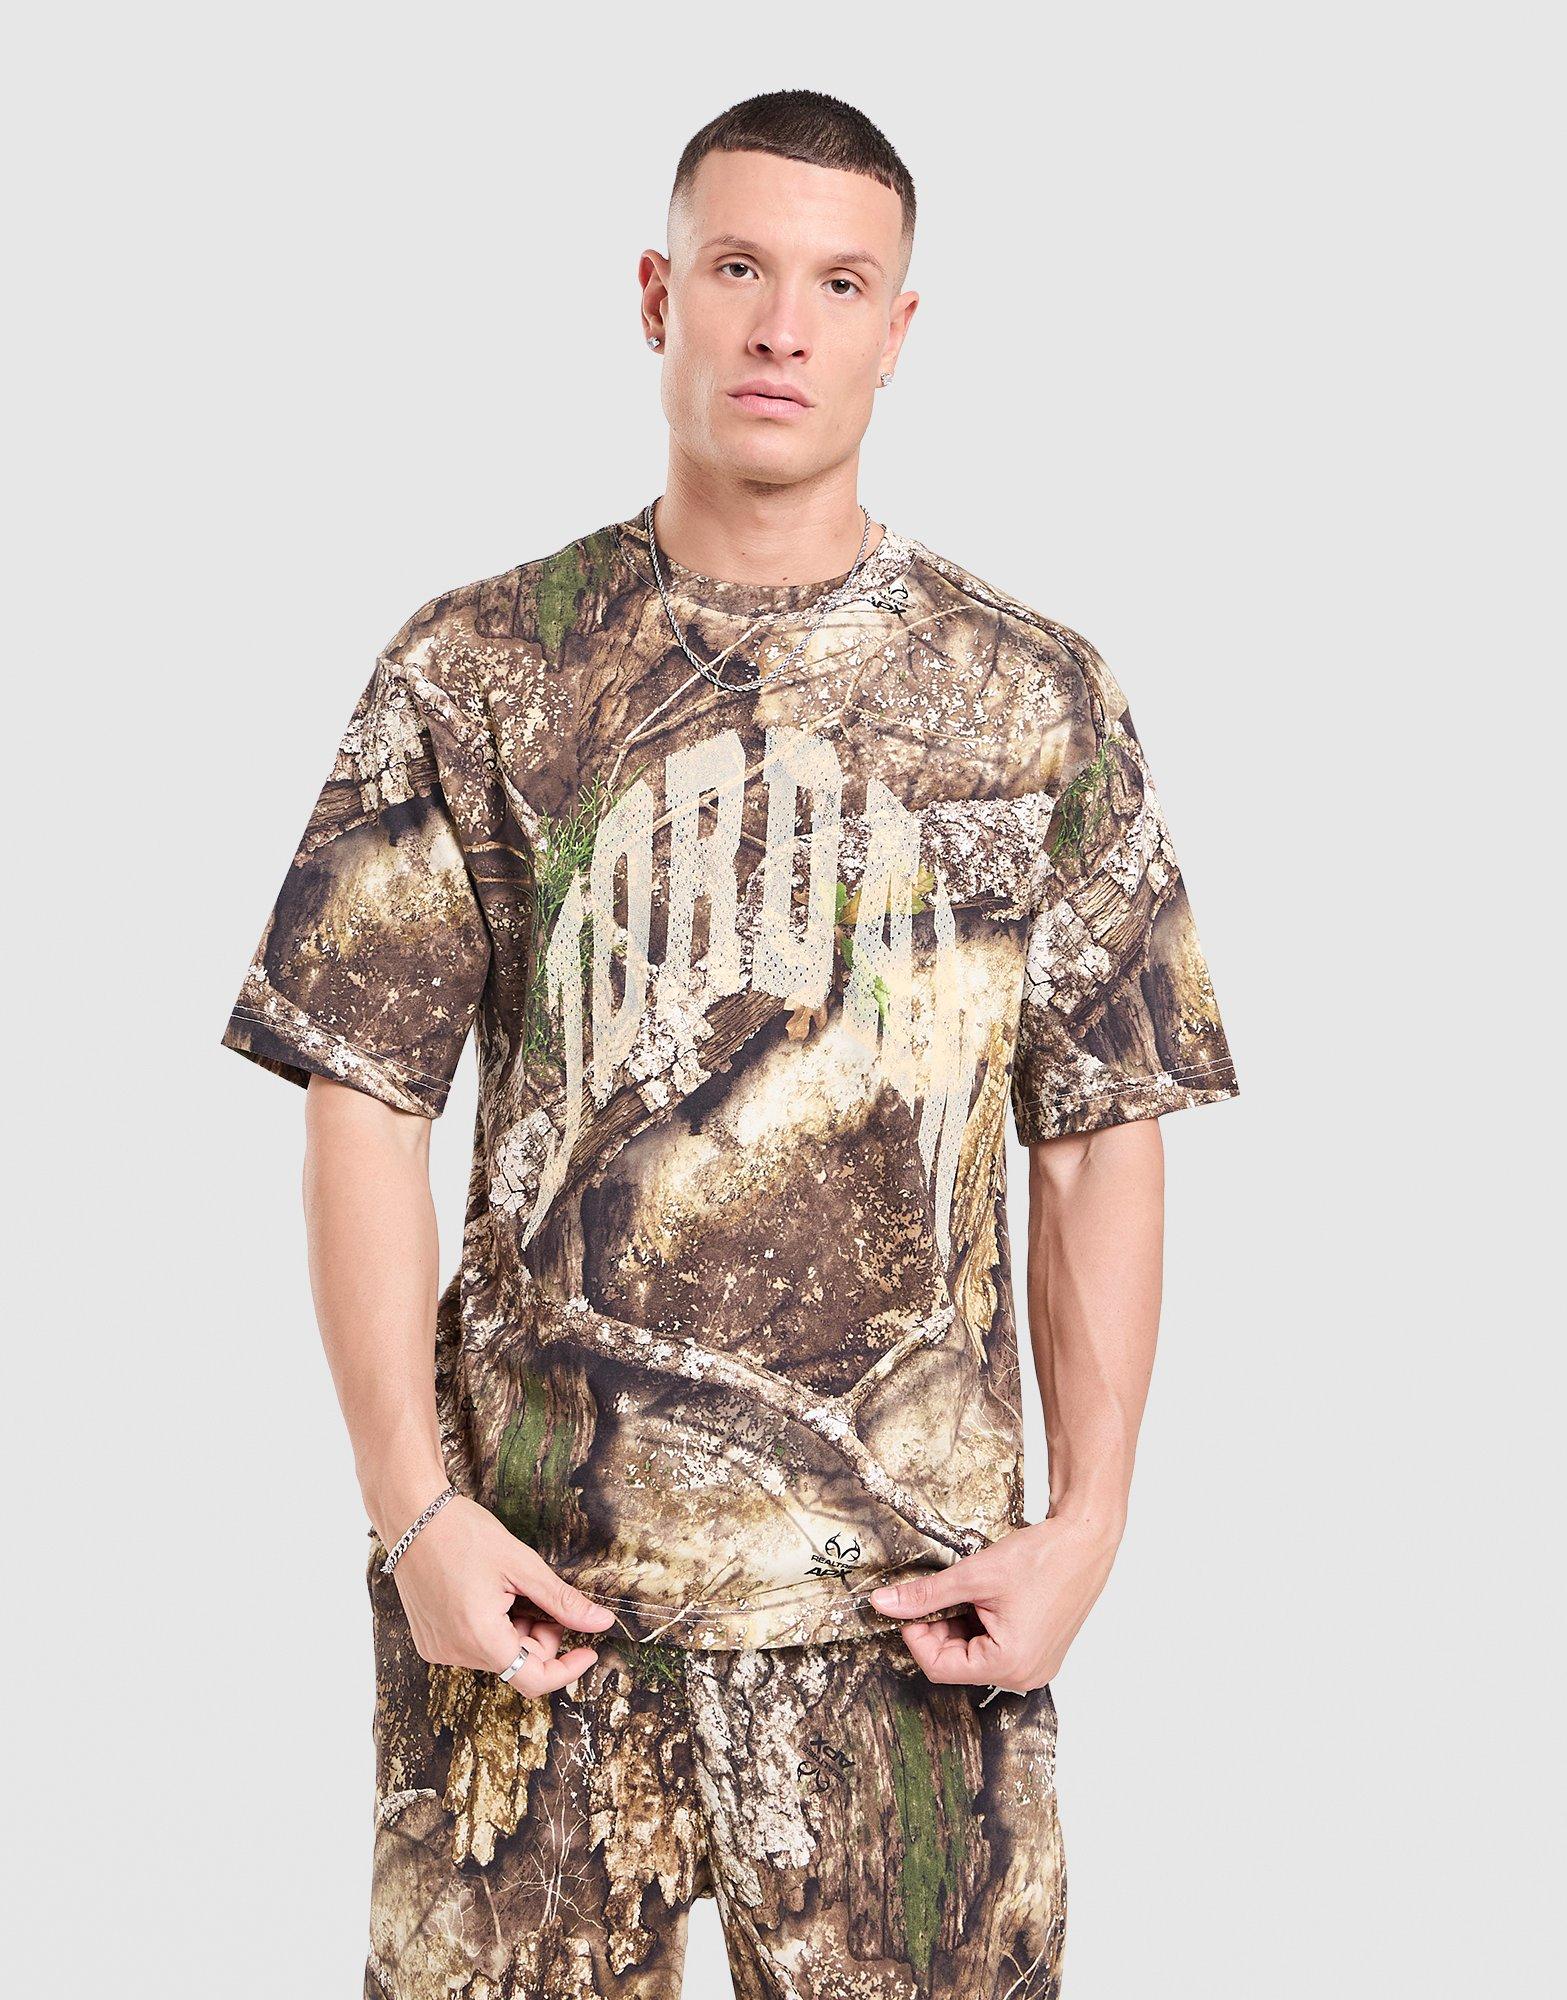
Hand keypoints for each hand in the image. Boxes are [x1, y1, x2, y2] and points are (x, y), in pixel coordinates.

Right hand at [386, 1494, 616, 1697]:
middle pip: (517, 1665)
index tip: (589, 1649)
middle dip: (540, 1636)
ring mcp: (438, 1648)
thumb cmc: (464, 1533)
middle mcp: (454, 1652)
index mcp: (479, 1638)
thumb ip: (563, 1601)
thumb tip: (602, 1621)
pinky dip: (491, 1628)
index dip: (568, 1668)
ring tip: (508, 1589)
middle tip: (539, 1596)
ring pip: (497, 1656)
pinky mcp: (430, 1639)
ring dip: (515, 1630)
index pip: (534, 1680)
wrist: (412, 1515)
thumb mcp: (522, 1565)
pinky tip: (487, 1594)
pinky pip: (473, 1647)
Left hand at [868, 1510, 1120, 1690]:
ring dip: (962, 1626)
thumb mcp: (973, 1575)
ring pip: (975, 1656)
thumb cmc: (1042, 1558)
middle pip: (958, 1664)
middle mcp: (1025, 1676)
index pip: (939, 1668)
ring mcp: (1036, 1667)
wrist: (1085, 1539)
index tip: (911, 1607)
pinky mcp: (1040, 1653)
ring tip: (972, 1591)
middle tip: (943, 1593)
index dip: (917, 1636)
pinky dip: (983, 1626)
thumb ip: (926, 1595)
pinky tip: (989, 1598)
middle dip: (941, 1628)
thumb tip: (885, 1604)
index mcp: (1009, 1664)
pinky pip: (997, 1650)